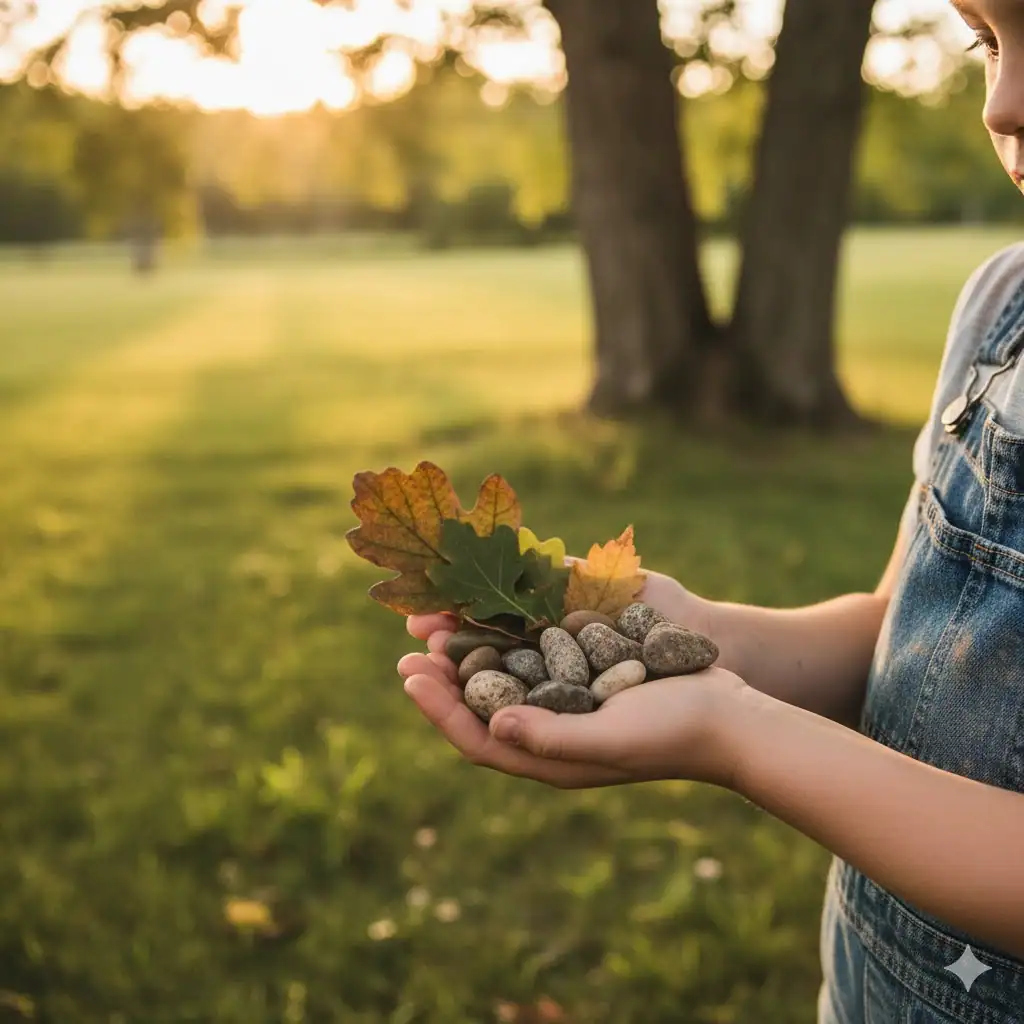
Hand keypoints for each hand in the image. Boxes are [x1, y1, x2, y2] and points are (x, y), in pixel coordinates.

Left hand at [398, 614, 748, 790]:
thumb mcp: (611, 739)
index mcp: (549, 755)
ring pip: (507, 669)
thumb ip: (552, 737)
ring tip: (442, 616)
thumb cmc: (675, 733)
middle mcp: (553, 726)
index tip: (409, 674)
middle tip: (412, 641)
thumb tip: (491, 726)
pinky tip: (498, 602)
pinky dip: (514, 627)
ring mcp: (571, 696)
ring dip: (473, 643)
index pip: (477, 736)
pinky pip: (539, 648)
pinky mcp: (589, 668)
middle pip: (484, 700)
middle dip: (446, 672)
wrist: (731, 714)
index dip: (438, 707)